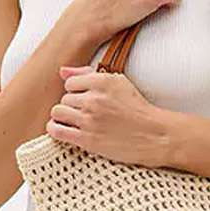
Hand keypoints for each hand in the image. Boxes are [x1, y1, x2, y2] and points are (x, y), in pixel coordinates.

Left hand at [45, 65, 172, 167]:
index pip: (70, 82)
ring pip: (58, 112)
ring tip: (75, 122)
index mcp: (102, 81)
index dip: (76, 92)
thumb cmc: (137, 109)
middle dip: (73, 106)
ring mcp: (89, 119)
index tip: (85, 100)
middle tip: (86, 114)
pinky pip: (57, 130)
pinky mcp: (87, 139)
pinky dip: (55, 129)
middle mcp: (94, 98)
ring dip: (64, 117)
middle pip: (64, 98)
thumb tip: (62, 71)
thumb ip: (88, 74)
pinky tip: (62, 129)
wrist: (154, 136)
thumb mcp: (119, 83)